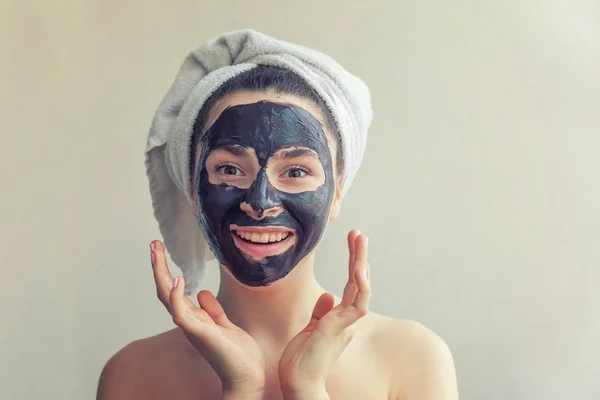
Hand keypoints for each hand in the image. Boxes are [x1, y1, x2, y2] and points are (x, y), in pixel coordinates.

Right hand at [150, 240, 265, 395]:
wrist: (247, 377)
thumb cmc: (238, 355)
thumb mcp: (225, 325)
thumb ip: (213, 311)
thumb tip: (200, 292)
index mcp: (195, 318)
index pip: (174, 290)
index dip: (165, 271)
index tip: (160, 250)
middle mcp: (189, 321)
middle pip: (165, 289)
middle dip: (158, 266)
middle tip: (153, 243)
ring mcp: (192, 327)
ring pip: (168, 297)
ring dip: (161, 274)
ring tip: (156, 252)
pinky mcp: (200, 333)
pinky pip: (181, 314)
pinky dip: (176, 297)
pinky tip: (176, 279)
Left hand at [278, 230, 370, 397]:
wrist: (299, 385)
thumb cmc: (302, 362)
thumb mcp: (310, 331)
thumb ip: (320, 313)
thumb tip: (327, 296)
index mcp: (339, 318)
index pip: (349, 285)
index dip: (352, 263)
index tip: (352, 242)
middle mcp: (346, 319)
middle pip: (358, 281)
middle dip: (358, 255)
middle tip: (358, 233)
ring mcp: (345, 322)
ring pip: (361, 287)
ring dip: (361, 262)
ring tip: (360, 239)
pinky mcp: (339, 327)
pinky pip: (357, 304)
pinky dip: (360, 286)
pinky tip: (358, 268)